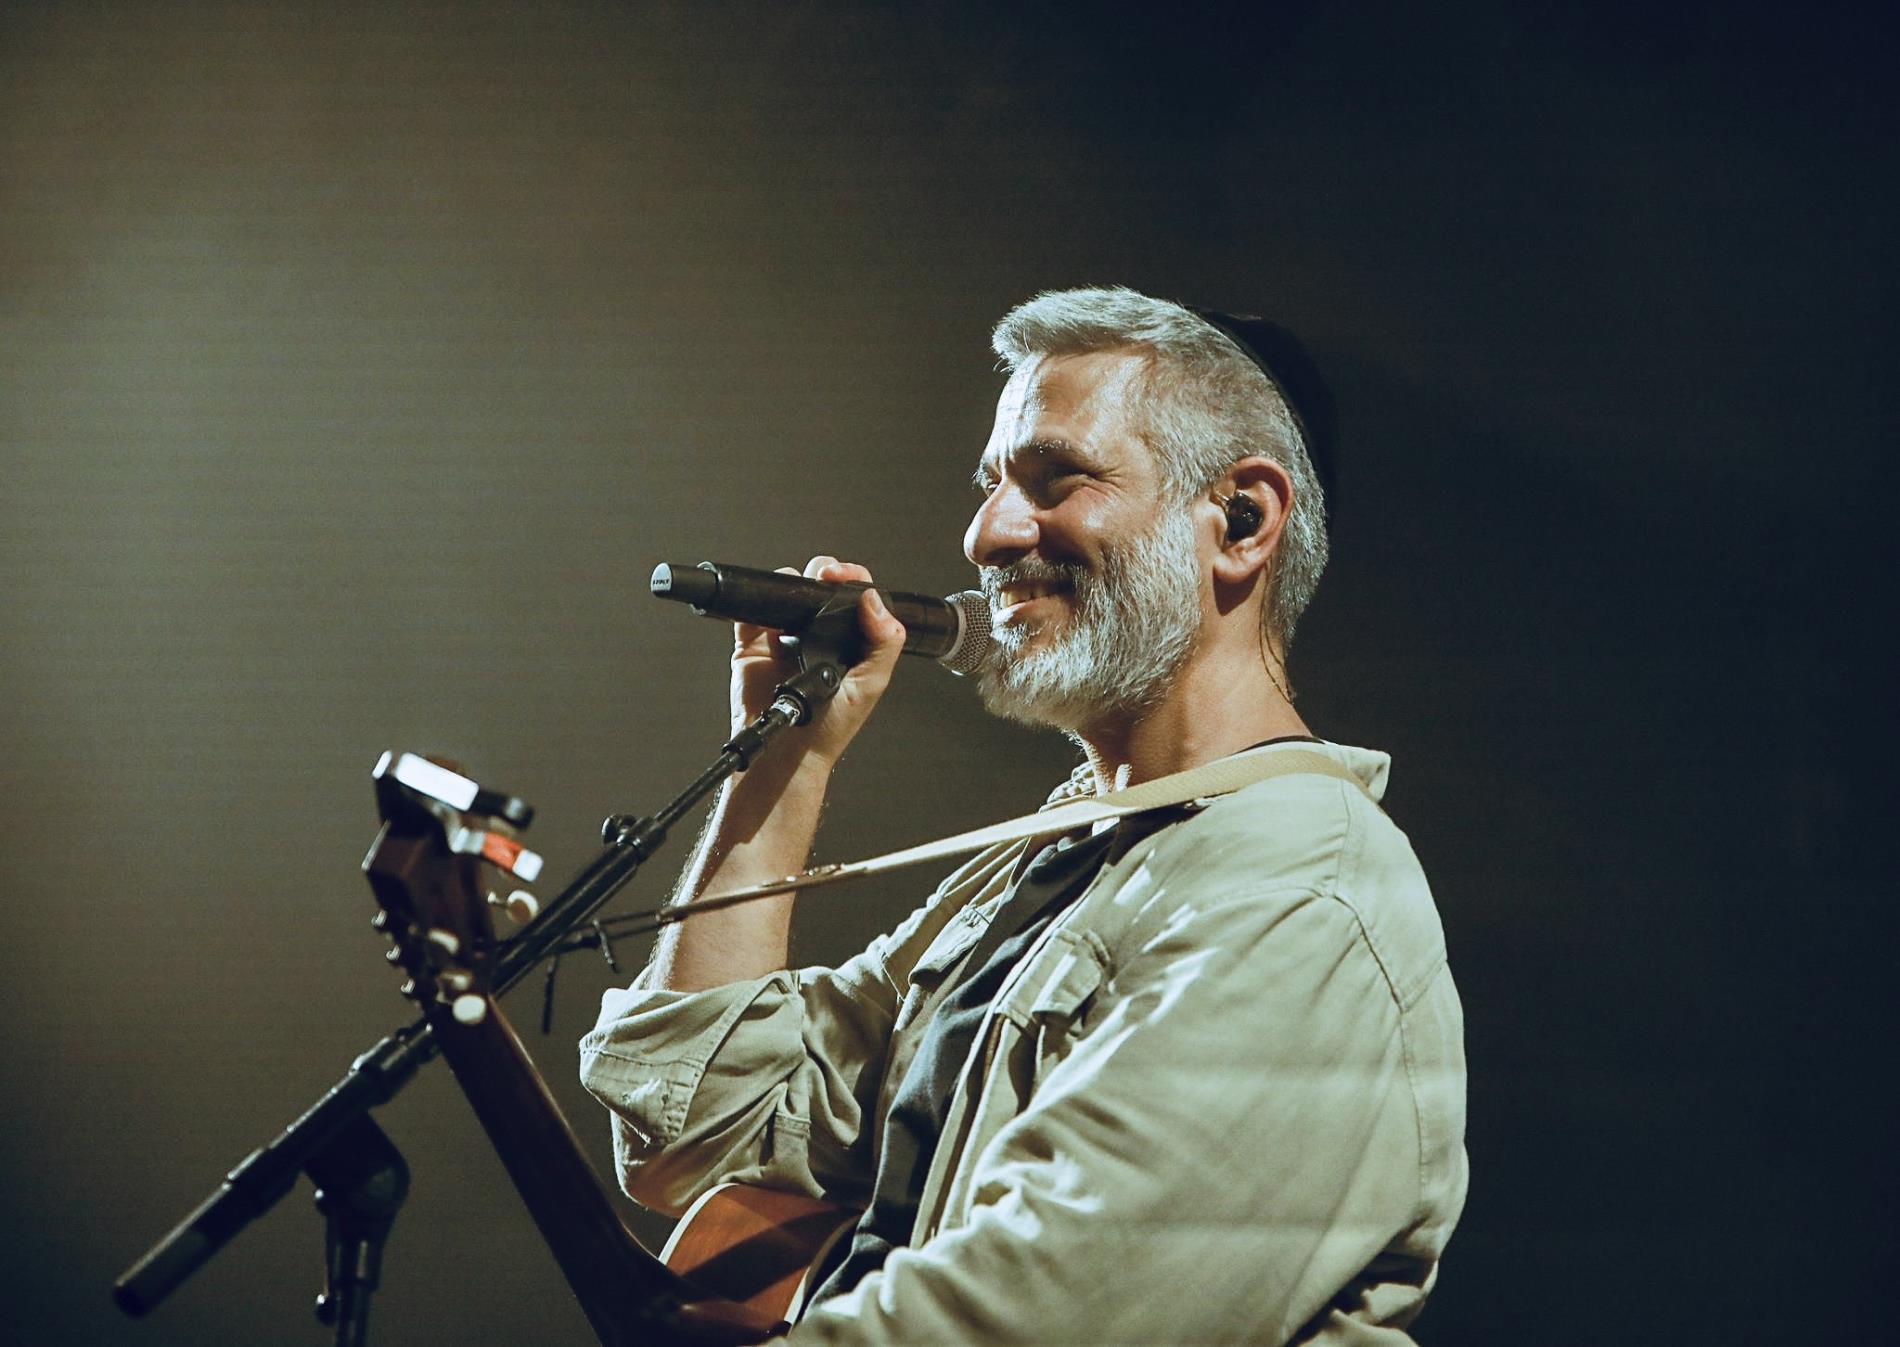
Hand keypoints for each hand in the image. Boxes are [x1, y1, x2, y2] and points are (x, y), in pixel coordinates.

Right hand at [728, 557, 906, 772]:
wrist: (787, 754)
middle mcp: (819, 633)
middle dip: (822, 572)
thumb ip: (883, 643)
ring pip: (786, 589)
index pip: (855, 594)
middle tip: (823, 580)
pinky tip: (768, 612)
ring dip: (790, 583)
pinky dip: (756, 602)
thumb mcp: (871, 685)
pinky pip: (751, 611)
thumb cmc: (829, 729)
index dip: (852, 578)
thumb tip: (874, 603)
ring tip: (796, 602)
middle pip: (820, 582)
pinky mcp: (754, 643)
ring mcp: (785, 635)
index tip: (842, 578)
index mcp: (849, 639)